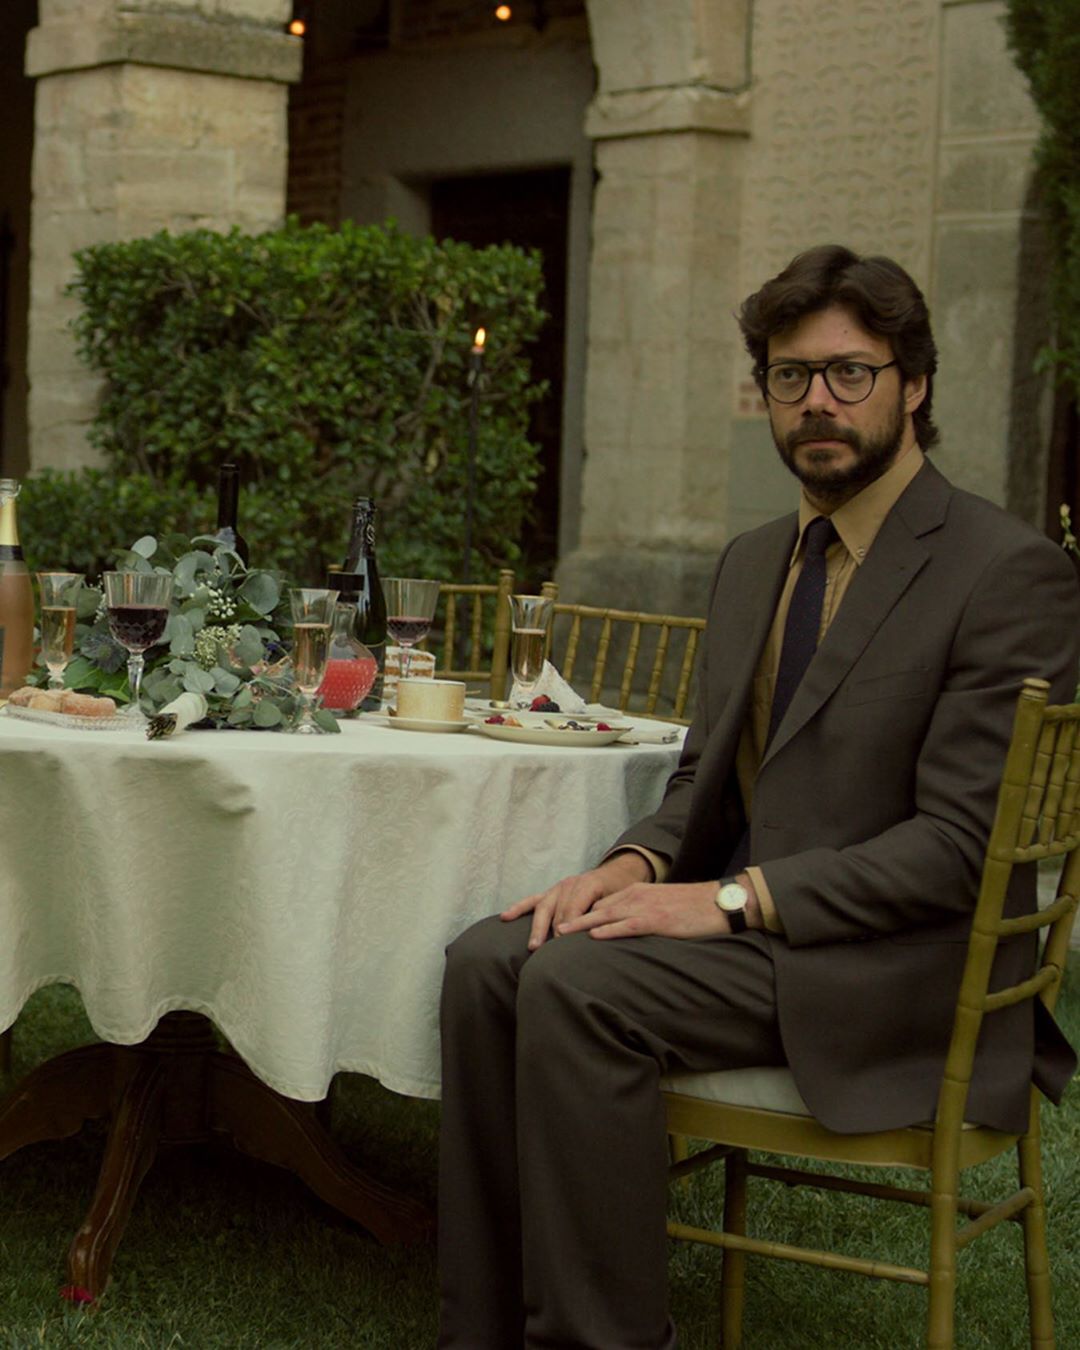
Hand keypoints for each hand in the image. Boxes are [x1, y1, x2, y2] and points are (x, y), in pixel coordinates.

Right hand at [501, 851, 652, 949]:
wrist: (617, 875)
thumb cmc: (619, 892)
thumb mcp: (618, 902)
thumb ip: (605, 914)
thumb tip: (596, 934)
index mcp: (588, 884)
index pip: (574, 909)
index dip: (568, 928)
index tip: (564, 946)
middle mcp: (570, 884)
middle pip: (557, 910)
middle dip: (552, 931)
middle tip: (549, 952)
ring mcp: (558, 887)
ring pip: (543, 907)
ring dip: (538, 927)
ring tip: (533, 946)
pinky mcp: (550, 892)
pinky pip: (532, 900)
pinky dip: (518, 908)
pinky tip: (506, 917)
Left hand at [557, 880, 729, 941]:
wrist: (719, 903)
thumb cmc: (691, 910)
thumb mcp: (659, 909)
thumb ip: (637, 917)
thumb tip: (618, 933)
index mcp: (633, 894)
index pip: (597, 905)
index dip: (573, 915)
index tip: (550, 925)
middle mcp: (634, 897)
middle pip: (593, 909)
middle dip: (568, 920)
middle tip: (544, 932)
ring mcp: (644, 907)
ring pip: (604, 916)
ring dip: (580, 926)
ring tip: (557, 936)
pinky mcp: (657, 920)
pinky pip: (628, 925)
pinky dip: (609, 930)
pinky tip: (594, 937)